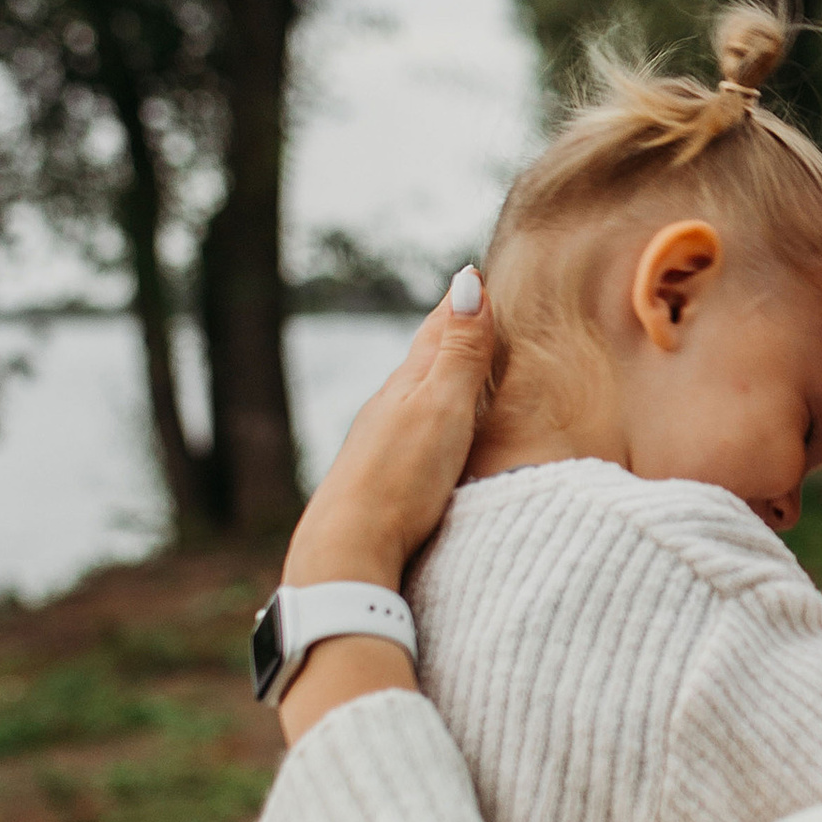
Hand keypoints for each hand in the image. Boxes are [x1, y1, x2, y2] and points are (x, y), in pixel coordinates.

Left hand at [283, 273, 495, 594]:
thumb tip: (468, 283)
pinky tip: (431, 425)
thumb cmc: (400, 479)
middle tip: (470, 306)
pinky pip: (412, 427)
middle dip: (450, 331)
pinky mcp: (382, 474)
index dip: (460, 302)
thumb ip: (459, 353)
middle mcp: (389, 406)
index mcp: (407, 384)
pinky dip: (430, 411)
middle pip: (424, 358)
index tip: (474, 273)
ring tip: (458, 361)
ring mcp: (381, 440)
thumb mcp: (440, 408)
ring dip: (439, 373)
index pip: (438, 329)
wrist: (348, 547)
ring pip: (415, 393)